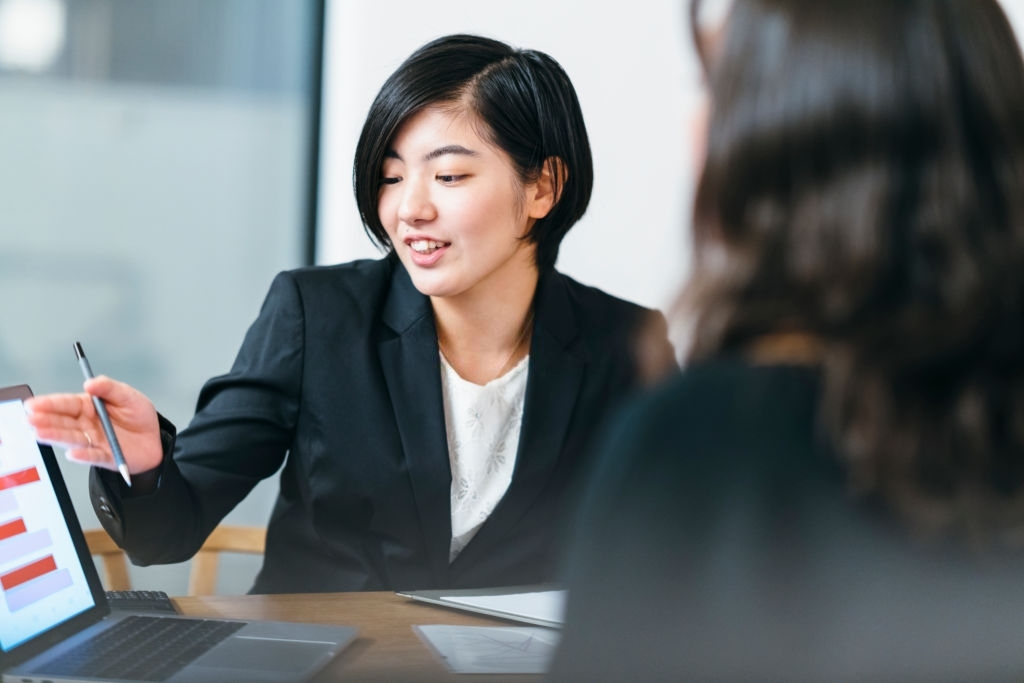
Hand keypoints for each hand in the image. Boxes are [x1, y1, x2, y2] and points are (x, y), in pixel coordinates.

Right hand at [24, 376, 163, 474]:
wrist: (155, 438)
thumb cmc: (138, 415)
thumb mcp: (128, 395)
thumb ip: (110, 388)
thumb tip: (91, 382)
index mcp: (89, 407)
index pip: (66, 404)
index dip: (49, 404)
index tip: (33, 404)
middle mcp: (86, 425)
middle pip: (63, 422)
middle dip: (46, 420)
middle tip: (31, 419)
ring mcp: (94, 441)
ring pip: (72, 439)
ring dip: (56, 436)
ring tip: (41, 434)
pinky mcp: (106, 457)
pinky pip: (93, 456)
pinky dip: (84, 456)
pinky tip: (73, 453)